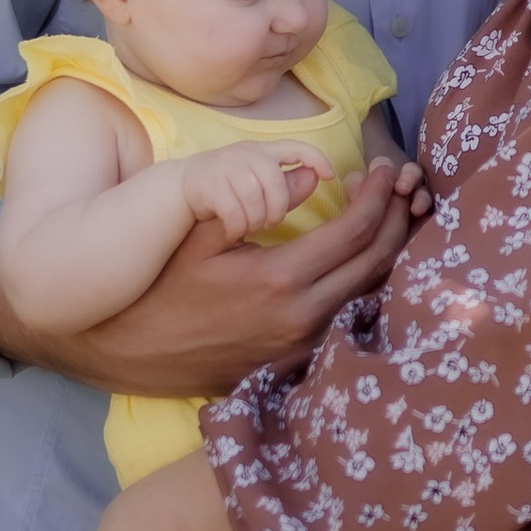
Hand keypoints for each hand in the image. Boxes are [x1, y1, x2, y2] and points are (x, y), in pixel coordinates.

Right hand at [0, 155, 428, 397]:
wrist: (120, 350)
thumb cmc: (155, 283)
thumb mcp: (196, 233)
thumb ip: (253, 197)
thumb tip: (311, 172)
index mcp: (278, 282)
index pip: (356, 233)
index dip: (379, 194)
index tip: (386, 166)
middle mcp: (301, 322)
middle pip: (379, 266)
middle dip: (401, 219)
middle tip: (410, 185)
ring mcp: (300, 348)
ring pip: (372, 297)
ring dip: (396, 253)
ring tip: (405, 214)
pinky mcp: (293, 363)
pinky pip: (351, 321)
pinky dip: (373, 286)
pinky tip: (375, 261)